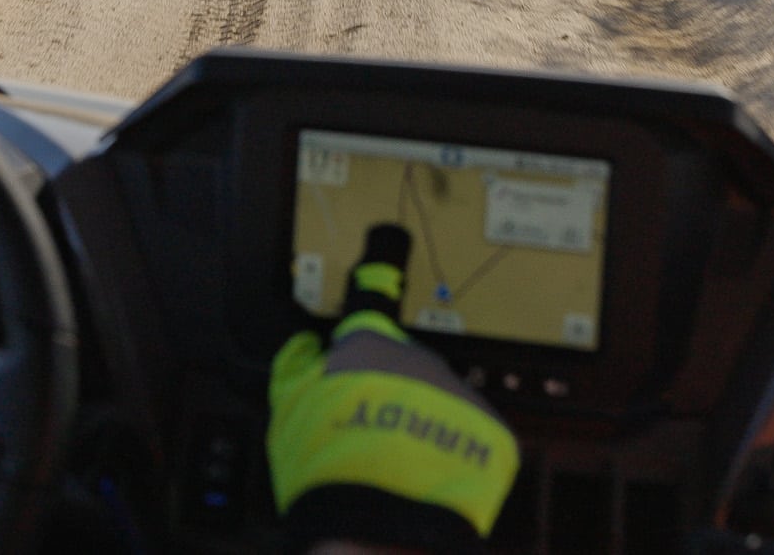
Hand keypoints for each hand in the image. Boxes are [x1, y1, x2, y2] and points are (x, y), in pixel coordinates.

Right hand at [267, 224, 519, 554]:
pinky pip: (466, 436)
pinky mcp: (488, 433)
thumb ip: (295, 367)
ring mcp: (456, 393)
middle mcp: (417, 359)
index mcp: (366, 347)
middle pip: (403, 367)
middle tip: (367, 431)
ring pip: (436, 401)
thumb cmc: (325, 464)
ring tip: (397, 464)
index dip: (373, 283)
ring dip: (421, 423)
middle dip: (389, 391)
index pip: (369, 305)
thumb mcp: (285, 409)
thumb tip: (304, 346)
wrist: (378, 522)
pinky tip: (427, 477)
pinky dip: (450, 453)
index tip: (385, 252)